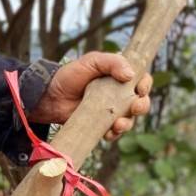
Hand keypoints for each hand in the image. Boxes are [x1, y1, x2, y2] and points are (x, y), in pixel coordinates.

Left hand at [30, 52, 152, 139]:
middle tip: (135, 107)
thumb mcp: (91, 61)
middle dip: (142, 106)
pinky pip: (114, 133)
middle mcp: (119, 95)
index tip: (140, 88)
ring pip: (129, 120)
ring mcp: (110, 111)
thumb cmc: (70, 75)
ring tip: (118, 124)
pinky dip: (114, 134)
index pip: (142, 80)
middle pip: (141, 102)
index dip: (146, 85)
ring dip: (128, 123)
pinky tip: (109, 133)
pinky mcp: (101, 125)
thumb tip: (130, 75)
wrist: (50, 96)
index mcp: (119, 77)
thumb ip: (112, 62)